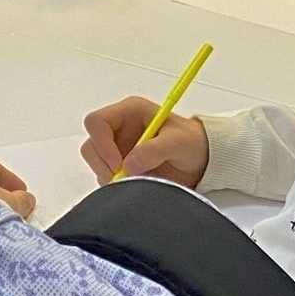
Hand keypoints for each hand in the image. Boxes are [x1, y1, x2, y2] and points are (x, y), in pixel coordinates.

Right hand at [80, 95, 210, 186]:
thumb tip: (128, 165)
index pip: (97, 122)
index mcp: (129, 111)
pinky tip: (133, 184)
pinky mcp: (119, 165)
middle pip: (91, 144)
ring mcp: (117, 147)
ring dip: (108, 175)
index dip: (102, 143)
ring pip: (95, 162)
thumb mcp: (178, 142)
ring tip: (133, 181)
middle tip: (123, 178)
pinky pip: (103, 175)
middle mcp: (118, 128)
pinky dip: (113, 184)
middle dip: (104, 164)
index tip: (118, 164)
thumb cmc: (192, 142)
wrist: (202, 160)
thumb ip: (154, 150)